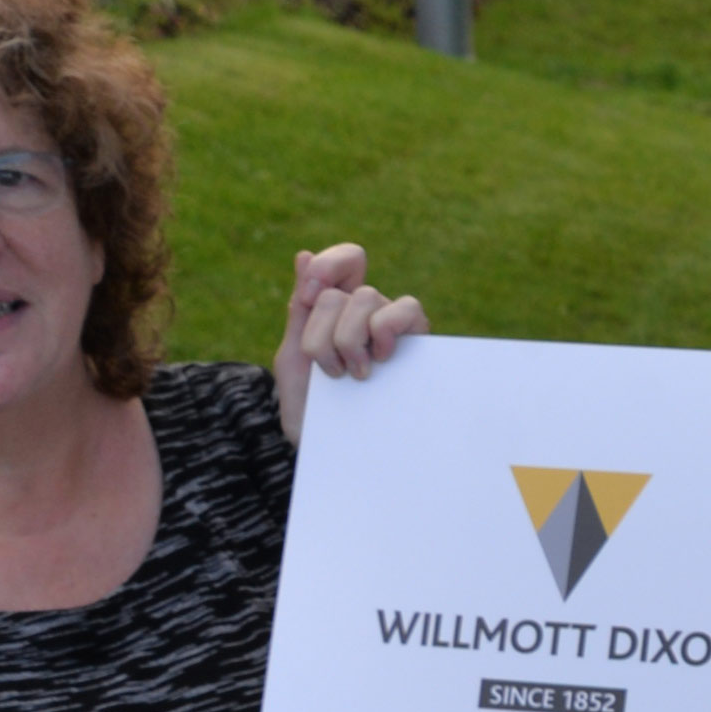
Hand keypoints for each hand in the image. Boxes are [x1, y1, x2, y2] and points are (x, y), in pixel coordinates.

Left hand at [272, 243, 426, 441]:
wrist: (338, 456)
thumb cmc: (315, 417)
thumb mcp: (293, 363)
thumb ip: (299, 313)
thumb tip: (303, 255)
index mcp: (335, 314)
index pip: (343, 262)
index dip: (325, 267)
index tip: (307, 297)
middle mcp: (367, 314)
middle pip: (341, 289)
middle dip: (323, 333)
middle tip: (331, 371)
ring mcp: (393, 328)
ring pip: (366, 298)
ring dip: (348, 338)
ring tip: (355, 376)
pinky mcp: (417, 344)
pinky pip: (407, 309)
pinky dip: (386, 328)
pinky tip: (381, 359)